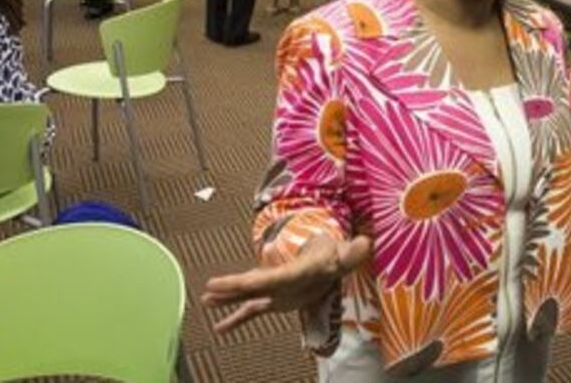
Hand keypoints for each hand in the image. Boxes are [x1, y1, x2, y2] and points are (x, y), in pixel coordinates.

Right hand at [202, 234, 371, 333]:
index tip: (246, 281)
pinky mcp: (274, 299)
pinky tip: (220, 327)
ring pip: (249, 295)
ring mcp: (275, 289)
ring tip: (205, 300)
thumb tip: (365, 243)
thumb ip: (355, 251)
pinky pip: (252, 310)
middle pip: (255, 284)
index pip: (277, 276)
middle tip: (210, 287)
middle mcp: (282, 279)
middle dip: (234, 286)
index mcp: (297, 269)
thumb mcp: (348, 252)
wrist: (327, 257)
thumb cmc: (336, 253)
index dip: (260, 279)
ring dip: (228, 298)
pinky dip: (236, 319)